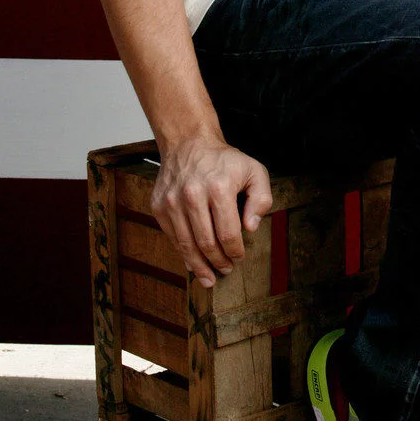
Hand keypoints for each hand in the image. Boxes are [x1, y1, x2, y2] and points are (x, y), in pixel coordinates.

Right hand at [149, 137, 272, 287]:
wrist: (189, 143)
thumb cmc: (224, 160)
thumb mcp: (254, 171)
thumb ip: (261, 199)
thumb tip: (251, 228)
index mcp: (219, 187)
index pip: (228, 233)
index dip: (235, 251)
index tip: (239, 257)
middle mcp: (192, 195)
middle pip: (206, 243)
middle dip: (219, 262)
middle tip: (226, 269)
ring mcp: (172, 202)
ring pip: (186, 245)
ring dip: (200, 265)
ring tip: (210, 276)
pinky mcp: (158, 206)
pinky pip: (172, 237)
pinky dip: (183, 253)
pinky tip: (193, 263)